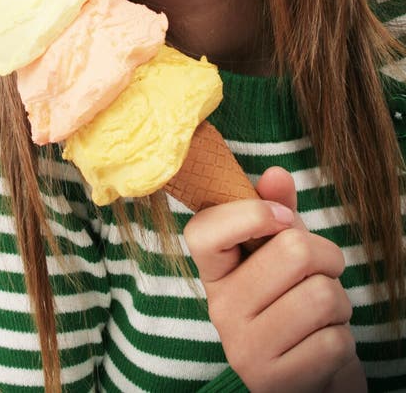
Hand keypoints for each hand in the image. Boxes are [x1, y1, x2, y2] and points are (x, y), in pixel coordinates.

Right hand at [183, 167, 360, 391]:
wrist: (307, 372)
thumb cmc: (292, 298)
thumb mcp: (283, 250)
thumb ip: (277, 209)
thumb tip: (276, 174)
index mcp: (215, 271)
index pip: (204, 231)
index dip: (250, 213)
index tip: (281, 217)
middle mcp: (220, 309)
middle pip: (293, 252)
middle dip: (327, 256)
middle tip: (323, 270)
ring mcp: (244, 349)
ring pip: (321, 296)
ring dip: (339, 300)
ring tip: (323, 312)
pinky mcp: (274, 381)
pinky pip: (333, 340)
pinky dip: (342, 339)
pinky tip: (322, 343)